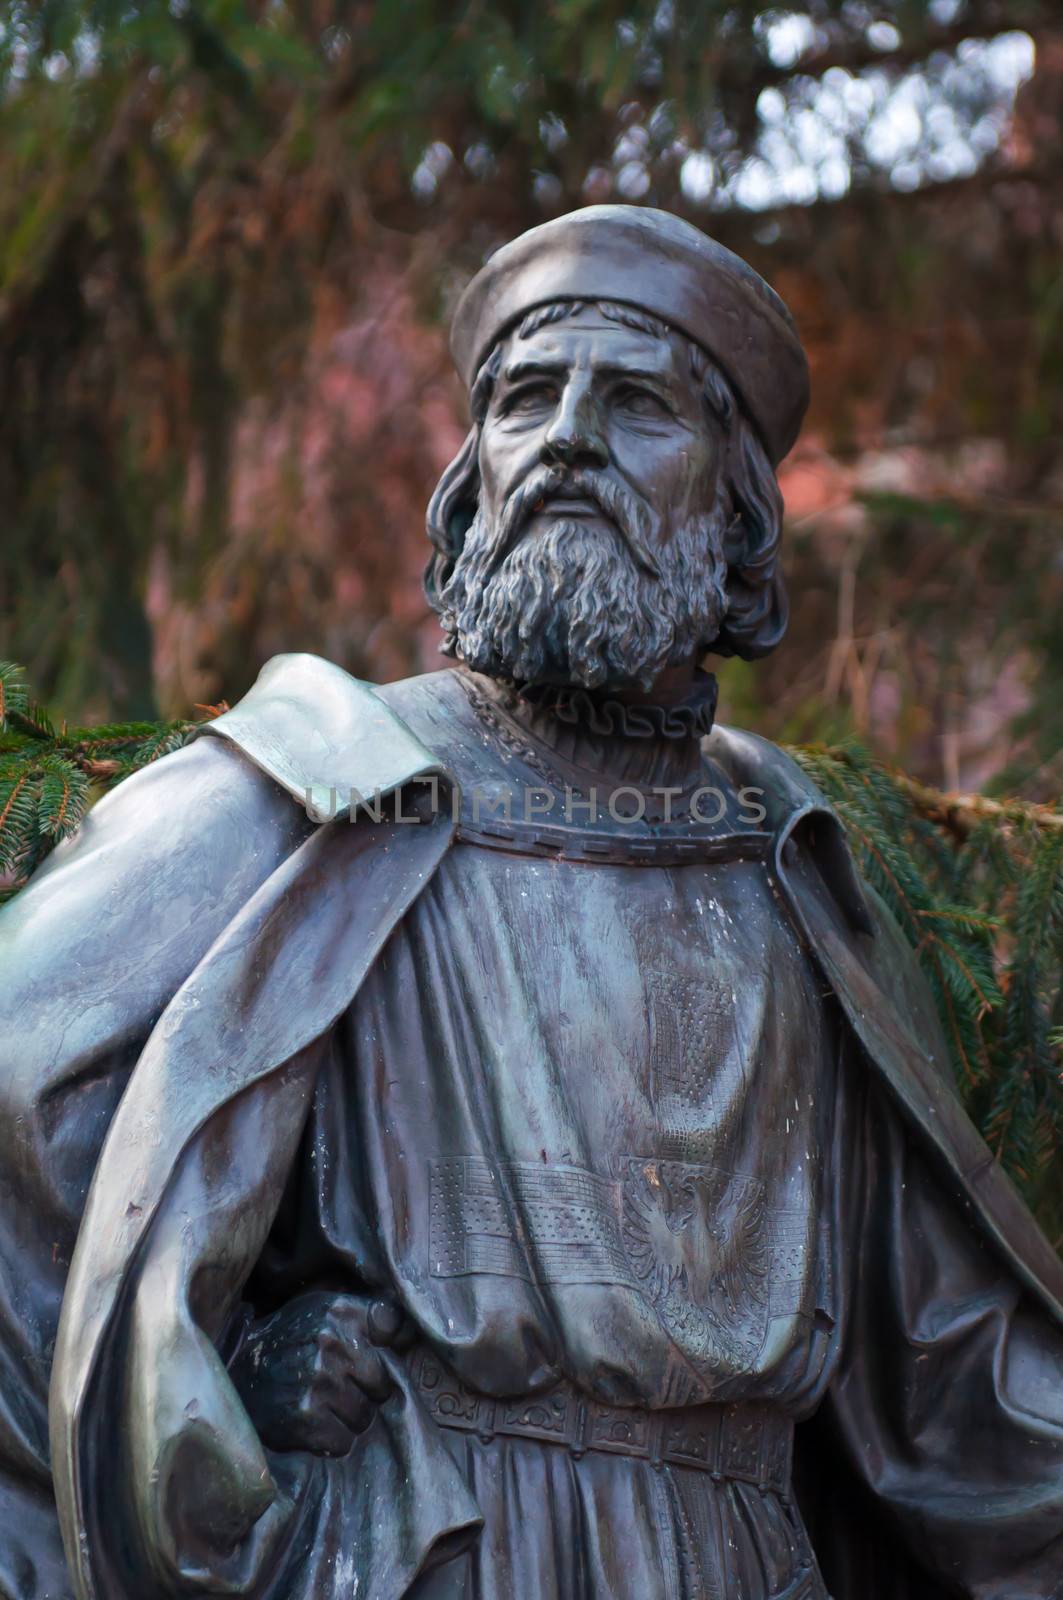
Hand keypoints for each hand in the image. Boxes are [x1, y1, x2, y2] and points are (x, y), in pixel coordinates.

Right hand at [229, 1291, 406, 1456]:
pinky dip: (331, 1441)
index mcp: (340, 1311)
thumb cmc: (291, 1339)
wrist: (236, 1369)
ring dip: (348, 1420)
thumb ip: (369, 1316)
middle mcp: (331, 1342)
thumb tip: (407, 1335)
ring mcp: (317, 1381)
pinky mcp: (304, 1417)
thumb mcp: (325, 1311)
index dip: (385, 1351)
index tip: (369, 1360)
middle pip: (382, 1385)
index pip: (393, 1327)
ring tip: (323, 1407)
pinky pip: (342, 1443)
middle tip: (339, 1391)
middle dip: (366, 1393)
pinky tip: (312, 1425)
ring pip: (363, 1418)